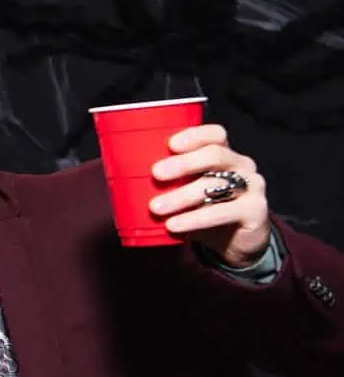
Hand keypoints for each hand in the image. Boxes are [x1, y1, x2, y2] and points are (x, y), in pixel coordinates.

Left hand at [149, 124, 271, 267]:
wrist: (237, 242)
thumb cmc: (204, 210)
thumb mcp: (187, 191)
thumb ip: (168, 181)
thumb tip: (122, 177)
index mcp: (224, 154)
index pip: (215, 134)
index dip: (194, 136)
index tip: (169, 144)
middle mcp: (241, 165)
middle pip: (215, 155)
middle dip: (183, 163)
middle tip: (155, 174)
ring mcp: (252, 186)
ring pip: (215, 185)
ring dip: (181, 196)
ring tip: (156, 208)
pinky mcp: (255, 210)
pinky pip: (224, 211)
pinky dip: (196, 219)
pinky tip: (174, 225)